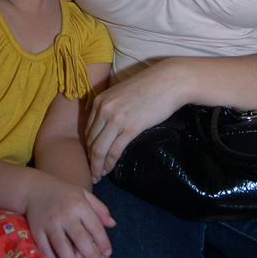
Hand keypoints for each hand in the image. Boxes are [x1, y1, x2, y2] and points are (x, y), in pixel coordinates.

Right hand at [25, 177, 114, 257]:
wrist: (36, 188)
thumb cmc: (64, 193)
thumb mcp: (84, 194)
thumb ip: (99, 209)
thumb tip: (113, 224)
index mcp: (79, 204)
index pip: (94, 225)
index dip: (102, 241)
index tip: (108, 252)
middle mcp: (65, 213)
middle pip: (80, 238)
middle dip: (90, 255)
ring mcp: (50, 222)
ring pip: (62, 247)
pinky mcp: (37, 230)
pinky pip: (46, 249)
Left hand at [85, 61, 182, 181]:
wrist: (169, 81)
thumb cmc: (149, 86)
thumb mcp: (122, 93)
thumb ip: (111, 107)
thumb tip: (108, 126)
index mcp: (100, 100)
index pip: (88, 130)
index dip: (87, 147)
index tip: (90, 158)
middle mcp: (103, 109)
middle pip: (90, 141)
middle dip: (90, 159)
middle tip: (93, 173)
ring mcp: (116, 118)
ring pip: (99, 149)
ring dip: (97, 166)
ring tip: (99, 176)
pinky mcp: (130, 127)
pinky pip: (114, 150)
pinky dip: (110, 163)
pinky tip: (110, 170)